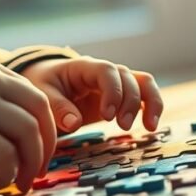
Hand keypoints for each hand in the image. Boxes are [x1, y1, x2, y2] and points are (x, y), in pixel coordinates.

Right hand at [0, 56, 56, 194]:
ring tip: (15, 185)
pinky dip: (3, 179)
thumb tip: (20, 138)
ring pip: (29, 137)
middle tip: (35, 173)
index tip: (37, 154)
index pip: (37, 97)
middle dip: (44, 149)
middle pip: (41, 114)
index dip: (45, 130)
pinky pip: (6, 159)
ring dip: (28, 168)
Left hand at [20, 56, 162, 132]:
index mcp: (84, 67)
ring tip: (149, 127)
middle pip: (128, 78)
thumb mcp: (43, 94)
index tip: (107, 117)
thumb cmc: (45, 86)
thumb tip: (75, 123)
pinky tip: (151, 127)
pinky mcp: (122, 95)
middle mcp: (105, 71)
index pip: (106, 71)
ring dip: (150, 103)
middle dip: (130, 102)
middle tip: (122, 126)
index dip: (112, 91)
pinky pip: (145, 94)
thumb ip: (58, 108)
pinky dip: (152, 107)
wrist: (49, 82)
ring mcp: (116, 82)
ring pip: (144, 83)